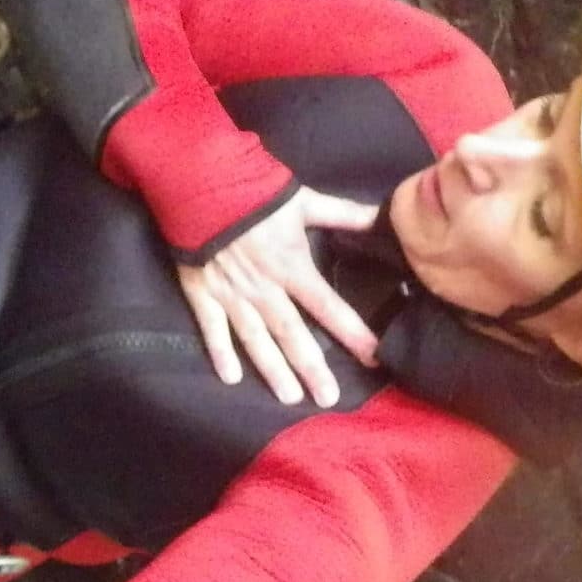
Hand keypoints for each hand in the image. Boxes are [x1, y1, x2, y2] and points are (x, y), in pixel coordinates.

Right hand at [176, 186, 381, 406]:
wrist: (200, 182)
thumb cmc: (254, 191)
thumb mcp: (303, 200)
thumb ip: (342, 213)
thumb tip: (382, 217)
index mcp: (291, 266)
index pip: (327, 305)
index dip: (351, 331)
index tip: (373, 355)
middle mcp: (264, 289)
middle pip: (292, 334)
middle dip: (311, 367)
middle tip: (328, 399)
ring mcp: (231, 294)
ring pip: (255, 339)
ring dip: (272, 370)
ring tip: (289, 397)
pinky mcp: (202, 293)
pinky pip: (212, 329)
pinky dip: (220, 353)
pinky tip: (232, 377)